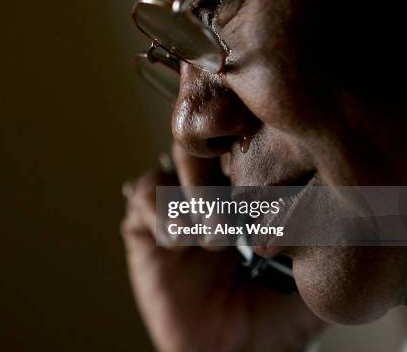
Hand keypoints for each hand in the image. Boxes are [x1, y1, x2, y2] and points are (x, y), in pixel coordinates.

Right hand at [121, 143, 324, 351]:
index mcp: (245, 194)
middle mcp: (207, 194)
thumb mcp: (308, 270)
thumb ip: (313, 233)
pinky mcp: (144, 229)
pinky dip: (160, 215)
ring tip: (210, 239)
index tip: (257, 176)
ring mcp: (175, 209)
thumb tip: (319, 196)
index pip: (239, 147)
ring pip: (169, 170)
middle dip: (212, 180)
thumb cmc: (274, 314)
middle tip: (231, 221)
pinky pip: (141, 198)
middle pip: (198, 150)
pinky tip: (181, 242)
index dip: (244, 151)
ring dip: (189, 202)